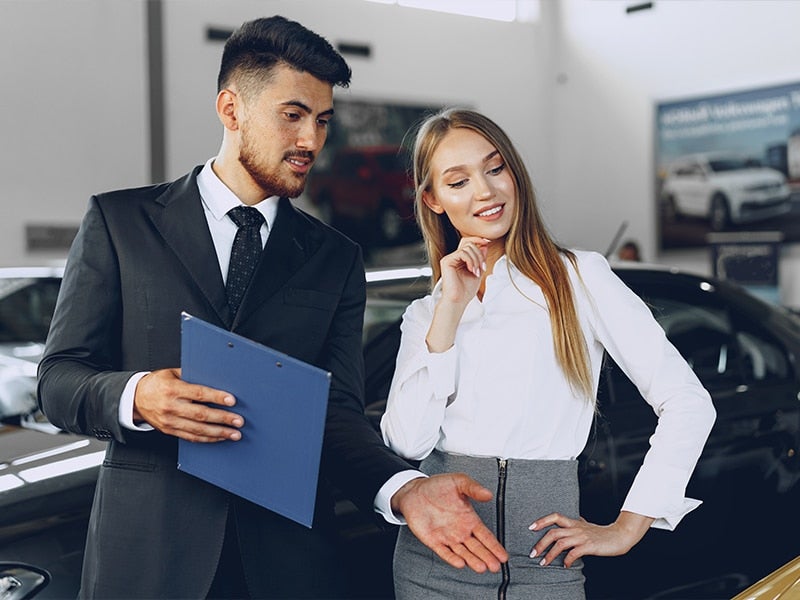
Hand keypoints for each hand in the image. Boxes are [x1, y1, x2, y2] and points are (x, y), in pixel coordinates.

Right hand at [132, 368, 243, 441]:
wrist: (135, 398)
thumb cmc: (157, 383)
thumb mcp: (172, 373)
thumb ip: (192, 376)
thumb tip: (216, 378)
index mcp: (173, 389)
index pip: (199, 393)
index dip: (217, 397)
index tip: (232, 401)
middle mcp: (171, 406)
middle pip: (201, 414)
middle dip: (223, 418)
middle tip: (238, 421)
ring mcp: (170, 421)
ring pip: (197, 430)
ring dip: (218, 433)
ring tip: (233, 434)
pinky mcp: (169, 430)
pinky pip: (190, 437)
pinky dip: (207, 439)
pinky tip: (219, 438)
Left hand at [391, 473, 508, 572]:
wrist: (415, 491)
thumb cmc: (437, 486)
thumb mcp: (459, 481)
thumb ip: (474, 488)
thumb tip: (488, 494)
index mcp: (469, 518)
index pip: (485, 536)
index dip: (494, 546)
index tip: (503, 556)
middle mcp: (460, 530)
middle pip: (477, 548)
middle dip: (487, 557)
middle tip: (495, 566)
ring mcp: (447, 537)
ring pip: (463, 553)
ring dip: (472, 560)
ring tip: (481, 567)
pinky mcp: (433, 540)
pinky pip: (444, 552)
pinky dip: (451, 558)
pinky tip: (460, 563)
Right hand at [439, 237, 489, 306]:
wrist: (458, 301)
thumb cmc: (466, 290)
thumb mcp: (478, 271)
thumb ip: (481, 259)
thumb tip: (484, 245)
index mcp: (460, 259)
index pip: (468, 243)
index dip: (478, 240)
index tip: (488, 242)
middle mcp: (453, 257)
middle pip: (469, 243)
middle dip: (480, 254)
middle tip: (482, 267)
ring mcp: (449, 259)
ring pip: (467, 248)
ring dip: (476, 259)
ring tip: (476, 272)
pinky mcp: (447, 261)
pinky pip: (462, 253)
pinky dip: (471, 260)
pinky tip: (471, 270)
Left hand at [529, 511, 653, 567]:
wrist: (619, 536)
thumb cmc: (602, 532)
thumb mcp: (586, 525)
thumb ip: (577, 523)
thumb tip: (572, 519)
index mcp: (574, 522)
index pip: (554, 516)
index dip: (542, 521)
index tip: (531, 527)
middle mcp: (576, 528)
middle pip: (553, 533)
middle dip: (540, 544)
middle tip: (533, 554)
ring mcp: (582, 537)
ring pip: (560, 543)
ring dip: (550, 554)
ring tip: (543, 563)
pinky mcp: (589, 546)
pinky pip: (574, 553)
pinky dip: (567, 560)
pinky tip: (564, 565)